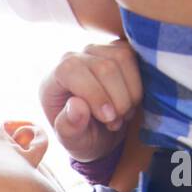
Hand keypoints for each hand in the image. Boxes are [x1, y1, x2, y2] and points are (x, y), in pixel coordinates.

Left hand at [39, 39, 141, 161]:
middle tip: (114, 123)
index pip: (71, 70)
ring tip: (122, 115)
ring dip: (129, 93)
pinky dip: (137, 84)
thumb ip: (69, 127)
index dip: (93, 93)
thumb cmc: (82, 136)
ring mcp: (95, 51)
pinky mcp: (116, 50)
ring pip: (122, 58)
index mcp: (53, 80)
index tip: (108, 118)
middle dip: (117, 100)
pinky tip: (130, 103)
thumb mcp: (72, 142)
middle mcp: (72, 59)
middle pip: (103, 66)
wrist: (100, 132)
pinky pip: (134, 56)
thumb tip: (75, 105)